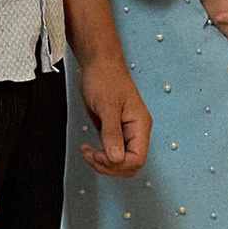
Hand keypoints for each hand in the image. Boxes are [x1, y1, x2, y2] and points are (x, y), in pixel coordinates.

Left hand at [77, 50, 149, 176]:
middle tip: (90, 154)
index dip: (118, 163)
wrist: (98, 63)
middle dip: (109, 165)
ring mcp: (125, 132)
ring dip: (103, 163)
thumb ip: (112, 133)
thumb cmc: (105, 77)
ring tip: (87, 152)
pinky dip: (100, 156)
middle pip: (130, 165)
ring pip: (120, 161)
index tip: (99, 154)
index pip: (137, 159)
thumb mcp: (107, 106)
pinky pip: (112, 152)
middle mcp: (136, 131)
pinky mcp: (114, 131)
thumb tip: (116, 158)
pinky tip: (89, 149)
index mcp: (140, 125)